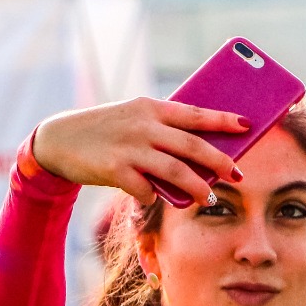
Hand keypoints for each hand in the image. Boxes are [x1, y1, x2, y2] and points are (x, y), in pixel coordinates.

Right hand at [32, 97, 249, 205]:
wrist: (59, 139)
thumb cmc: (104, 131)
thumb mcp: (132, 117)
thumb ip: (160, 129)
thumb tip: (196, 154)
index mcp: (151, 107)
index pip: (195, 113)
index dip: (223, 120)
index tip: (247, 125)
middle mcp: (143, 125)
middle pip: (192, 145)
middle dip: (219, 161)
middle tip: (236, 174)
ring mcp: (129, 147)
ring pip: (175, 170)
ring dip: (196, 186)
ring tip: (209, 197)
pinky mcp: (114, 169)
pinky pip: (145, 189)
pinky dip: (153, 196)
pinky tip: (153, 198)